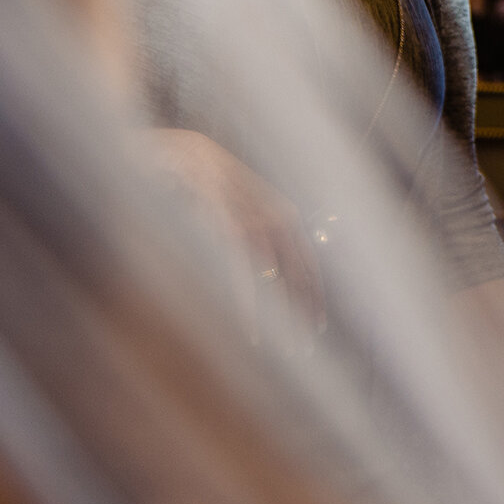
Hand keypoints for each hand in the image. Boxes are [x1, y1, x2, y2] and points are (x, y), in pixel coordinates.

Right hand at [148, 128, 323, 331]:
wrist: (186, 153)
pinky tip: (253, 330)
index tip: (318, 326)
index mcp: (286, 214)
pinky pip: (241, 274)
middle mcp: (276, 217)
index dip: (314, 294)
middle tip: (307, 348)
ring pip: (274, 280)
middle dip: (304, 312)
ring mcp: (252, 221)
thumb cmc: (214, 184)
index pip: (309, 262)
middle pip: (299, 274)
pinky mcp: (226, 226)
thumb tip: (274, 271)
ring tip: (286, 350)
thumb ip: (264, 234)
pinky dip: (248, 306)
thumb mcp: (247, 208)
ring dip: (281, 317)